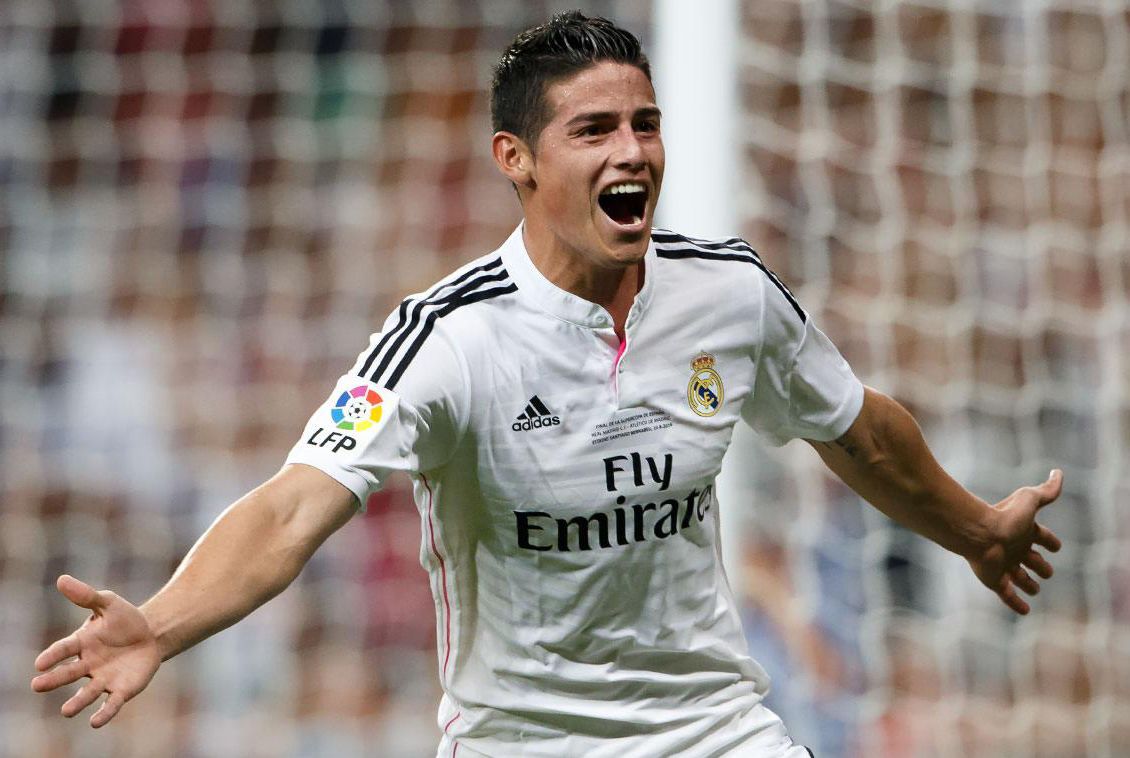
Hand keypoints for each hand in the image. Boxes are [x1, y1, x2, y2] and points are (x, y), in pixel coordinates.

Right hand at [31, 575, 161, 726]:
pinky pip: (111, 704)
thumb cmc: (125, 619)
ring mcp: (103, 679)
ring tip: (66, 711)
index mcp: (82, 643)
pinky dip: (103, 713)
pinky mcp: (121, 690)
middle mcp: (88, 665)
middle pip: (68, 673)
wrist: (151, 634)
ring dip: (77, 702)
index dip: (52, 656)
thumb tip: (61, 579)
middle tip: (37, 685)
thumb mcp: (109, 603)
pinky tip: (95, 722)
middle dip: (53, 680)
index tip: (39, 663)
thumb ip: (86, 596)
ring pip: (87, 693)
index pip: (64, 649)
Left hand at [966, 470, 1063, 614]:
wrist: (978, 533)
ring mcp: (1004, 565)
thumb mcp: (1029, 500)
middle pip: (1031, 560)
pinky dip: (1016, 603)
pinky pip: (1007, 595)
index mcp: (1023, 531)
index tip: (1056, 546)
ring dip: (1028, 584)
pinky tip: (1025, 611)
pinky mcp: (995, 580)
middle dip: (1040, 565)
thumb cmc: (1004, 515)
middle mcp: (1014, 549)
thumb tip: (1058, 473)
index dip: (1051, 542)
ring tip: (1034, 589)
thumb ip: (1046, 491)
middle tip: (1046, 570)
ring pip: (1020, 578)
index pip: (1043, 537)